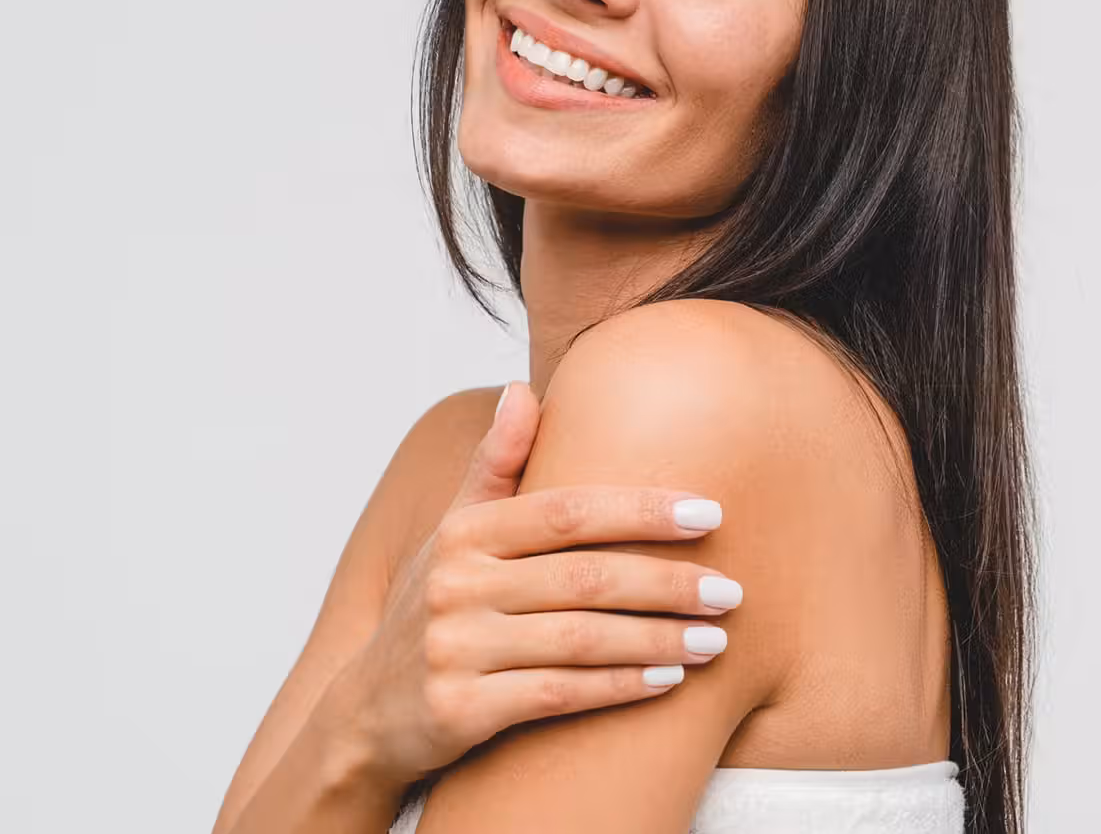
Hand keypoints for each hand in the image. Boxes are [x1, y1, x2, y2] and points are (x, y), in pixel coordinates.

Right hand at [317, 381, 742, 787]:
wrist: (364, 716)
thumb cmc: (433, 610)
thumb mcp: (451, 534)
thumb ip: (494, 466)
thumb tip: (523, 388)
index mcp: (464, 534)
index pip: (569, 511)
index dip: (643, 509)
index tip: (712, 513)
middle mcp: (455, 585)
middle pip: (585, 577)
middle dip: (669, 584)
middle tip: (732, 591)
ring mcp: (453, 650)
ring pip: (580, 640)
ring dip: (659, 640)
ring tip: (716, 641)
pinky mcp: (457, 712)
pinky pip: (557, 695)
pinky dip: (619, 687)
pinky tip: (668, 683)